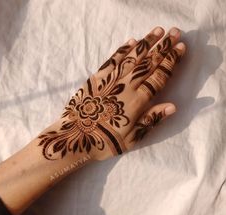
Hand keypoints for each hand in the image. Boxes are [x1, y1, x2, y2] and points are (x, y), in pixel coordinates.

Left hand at [38, 26, 185, 160]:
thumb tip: (172, 106)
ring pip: (133, 57)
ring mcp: (111, 80)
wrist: (75, 136)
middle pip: (148, 63)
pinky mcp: (97, 77)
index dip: (171, 62)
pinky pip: (113, 60)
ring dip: (146, 43)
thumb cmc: (105, 141)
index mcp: (137, 102)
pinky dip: (123, 50)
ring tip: (157, 31)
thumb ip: (151, 120)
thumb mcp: (132, 138)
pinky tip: (132, 41)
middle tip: (175, 33)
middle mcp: (126, 86)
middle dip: (163, 47)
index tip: (180, 48)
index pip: (158, 77)